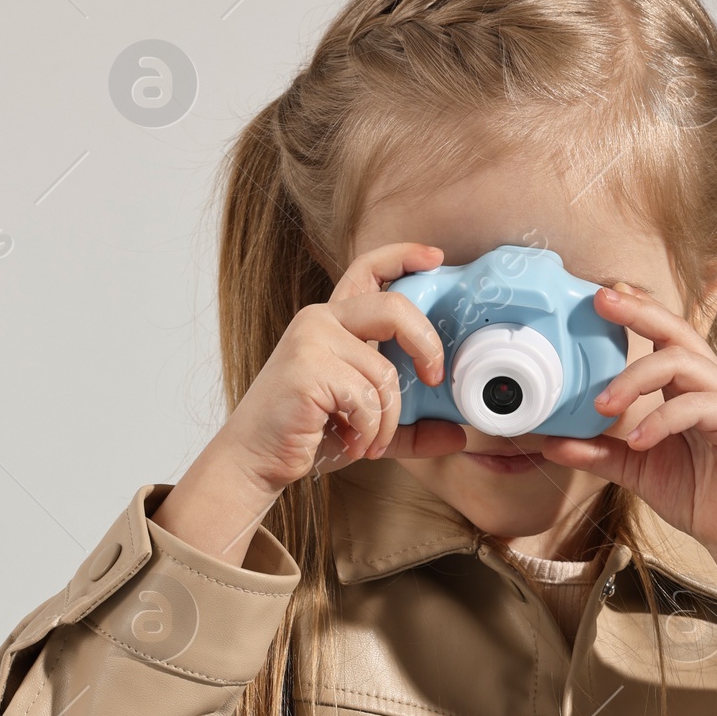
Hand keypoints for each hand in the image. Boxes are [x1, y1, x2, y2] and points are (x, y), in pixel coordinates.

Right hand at [161, 243, 465, 562]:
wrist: (258, 459)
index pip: (368, 269)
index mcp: (335, 322)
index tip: (435, 258)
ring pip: (384, 372)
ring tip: (370, 441)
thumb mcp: (369, 424)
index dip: (404, 256)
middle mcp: (320, 320)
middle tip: (434, 379)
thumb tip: (458, 434)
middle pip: (394, 307)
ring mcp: (310, 341)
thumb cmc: (309, 433)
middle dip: (426, 344)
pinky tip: (351, 444)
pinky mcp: (306, 369)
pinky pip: (365, 398)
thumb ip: (411, 426)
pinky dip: (368, 430)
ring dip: (387, 419)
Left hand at [534, 283, 716, 563]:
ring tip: (604, 405)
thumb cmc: (699, 494)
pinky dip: (663, 419)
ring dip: (637, 379)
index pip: (661, 336)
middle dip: (637, 312)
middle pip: (675, 330)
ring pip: (683, 362)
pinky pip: (699, 405)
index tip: (599, 297)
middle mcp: (709, 383)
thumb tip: (552, 443)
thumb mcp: (637, 469)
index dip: (634, 311)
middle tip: (601, 302)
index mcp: (686, 386)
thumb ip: (599, 452)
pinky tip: (640, 441)